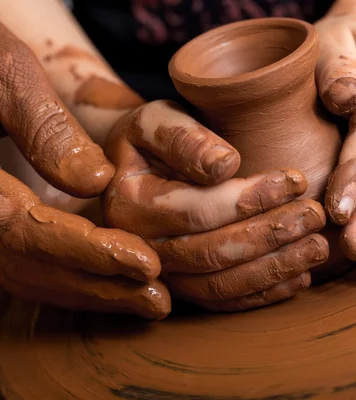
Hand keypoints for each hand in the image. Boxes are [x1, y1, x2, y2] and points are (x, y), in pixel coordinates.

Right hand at [0, 23, 169, 318]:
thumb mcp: (4, 72)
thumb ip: (45, 127)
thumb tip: (97, 181)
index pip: (26, 230)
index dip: (88, 252)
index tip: (145, 263)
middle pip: (28, 266)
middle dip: (97, 285)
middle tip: (158, 299)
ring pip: (25, 273)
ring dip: (88, 290)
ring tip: (147, 300)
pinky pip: (23, 262)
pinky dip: (70, 277)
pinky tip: (113, 283)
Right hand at [103, 100, 328, 311]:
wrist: (138, 169)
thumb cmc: (152, 140)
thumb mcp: (156, 121)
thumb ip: (184, 138)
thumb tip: (225, 165)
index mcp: (130, 206)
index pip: (200, 210)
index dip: (252, 198)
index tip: (296, 180)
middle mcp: (144, 249)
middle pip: (214, 252)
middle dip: (271, 234)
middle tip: (316, 215)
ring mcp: (165, 276)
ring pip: (223, 284)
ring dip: (276, 268)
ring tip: (318, 247)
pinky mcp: (185, 289)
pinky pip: (225, 302)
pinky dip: (264, 294)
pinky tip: (300, 277)